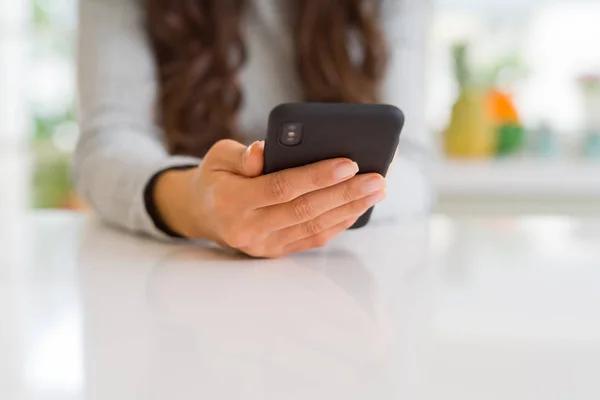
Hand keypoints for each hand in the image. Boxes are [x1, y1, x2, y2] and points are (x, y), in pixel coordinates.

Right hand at [154, 139, 386, 257]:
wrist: (201, 214)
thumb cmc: (215, 177)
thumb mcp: (218, 157)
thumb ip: (242, 155)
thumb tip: (266, 151)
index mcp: (232, 201)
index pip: (281, 188)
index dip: (316, 177)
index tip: (349, 163)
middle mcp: (249, 229)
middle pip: (305, 211)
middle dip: (345, 194)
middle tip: (378, 179)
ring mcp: (264, 245)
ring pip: (314, 227)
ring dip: (350, 209)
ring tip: (377, 191)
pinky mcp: (276, 252)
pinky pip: (313, 238)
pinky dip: (339, 223)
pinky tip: (359, 207)